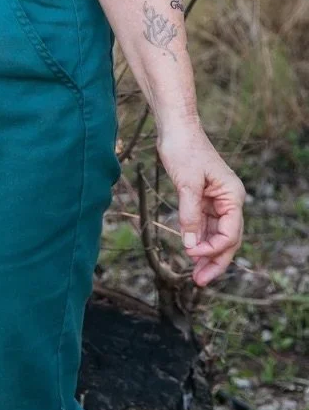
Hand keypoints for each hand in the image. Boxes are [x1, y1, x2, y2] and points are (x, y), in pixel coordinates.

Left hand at [156, 118, 244, 285]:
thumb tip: (189, 245)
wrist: (176, 127)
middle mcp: (229, 201)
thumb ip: (190, 215)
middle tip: (199, 282)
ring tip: (194, 275)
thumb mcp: (186, 183)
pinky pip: (204, 225)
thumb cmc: (184, 149)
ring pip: (215, 234)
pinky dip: (197, 239)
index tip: (191, 255)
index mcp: (233, 196)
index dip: (212, 248)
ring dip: (205, 253)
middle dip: (214, 261)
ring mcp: (217, 200)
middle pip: (227, 239)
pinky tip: (190, 252)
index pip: (230, 233)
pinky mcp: (203, 198)